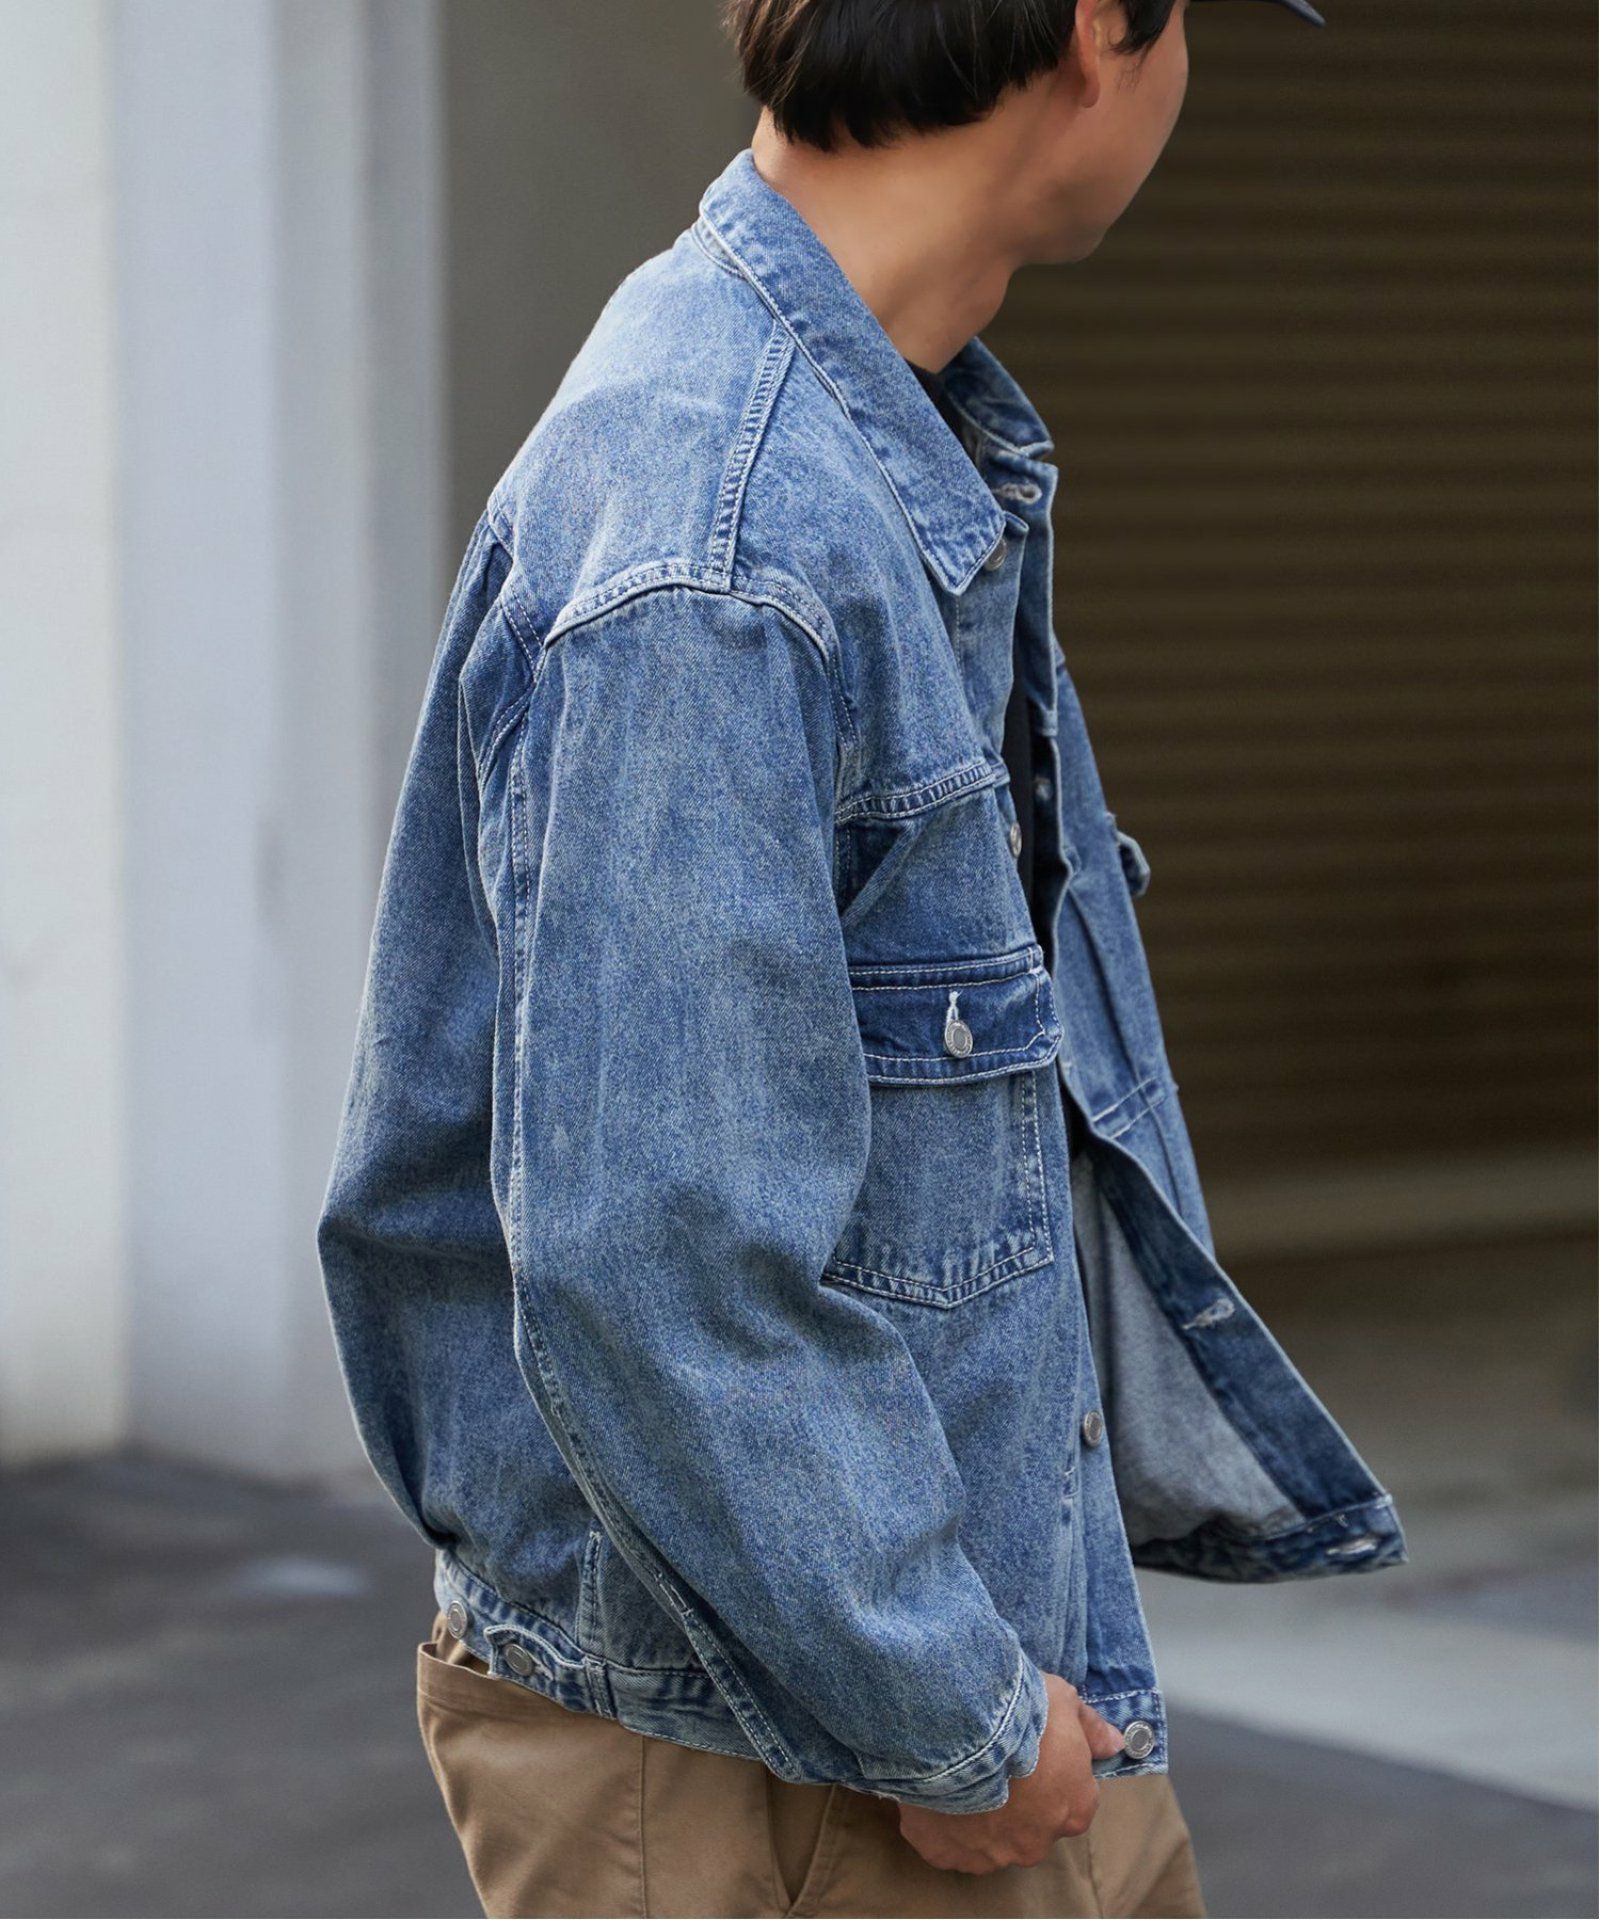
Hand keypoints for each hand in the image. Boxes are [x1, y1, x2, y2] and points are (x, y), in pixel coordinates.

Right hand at [896, 1673, 1123, 1874]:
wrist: (957, 1726)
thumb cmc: (1022, 1711)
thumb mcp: (1063, 1701)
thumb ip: (1091, 1729)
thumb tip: (1115, 1745)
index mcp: (1074, 1809)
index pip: (1073, 1798)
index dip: (1054, 1773)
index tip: (1033, 1751)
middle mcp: (1039, 1842)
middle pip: (1033, 1823)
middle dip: (1020, 1800)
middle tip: (996, 1761)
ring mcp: (993, 1855)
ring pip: (991, 1838)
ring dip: (982, 1815)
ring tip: (961, 1775)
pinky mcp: (949, 1856)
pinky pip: (951, 1845)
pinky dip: (946, 1826)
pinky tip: (938, 1793)